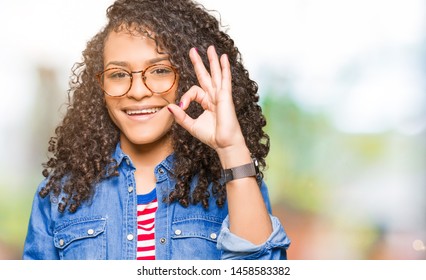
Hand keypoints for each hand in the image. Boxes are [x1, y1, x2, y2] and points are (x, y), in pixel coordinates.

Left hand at [167, 45, 247, 162]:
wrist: (224, 143)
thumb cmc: (212, 136)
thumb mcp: (191, 125)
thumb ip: (181, 116)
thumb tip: (169, 106)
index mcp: (207, 102)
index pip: (194, 91)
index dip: (186, 97)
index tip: (182, 106)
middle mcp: (214, 96)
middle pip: (205, 75)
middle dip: (199, 62)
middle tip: (193, 50)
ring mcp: (221, 95)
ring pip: (216, 74)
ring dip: (213, 60)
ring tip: (211, 48)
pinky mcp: (226, 96)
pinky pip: (225, 79)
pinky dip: (225, 68)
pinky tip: (223, 57)